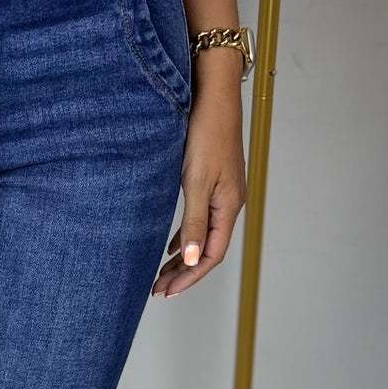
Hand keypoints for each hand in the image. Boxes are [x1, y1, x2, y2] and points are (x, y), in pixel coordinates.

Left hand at [152, 60, 246, 296]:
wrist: (212, 97)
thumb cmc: (205, 134)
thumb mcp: (196, 181)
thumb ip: (193, 222)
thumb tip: (189, 259)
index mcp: (228, 207)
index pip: (210, 255)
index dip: (189, 276)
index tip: (167, 291)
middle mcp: (229, 203)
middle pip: (206, 250)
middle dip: (183, 273)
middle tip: (158, 290)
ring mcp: (222, 193)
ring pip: (201, 236)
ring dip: (182, 257)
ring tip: (161, 275)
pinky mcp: (212, 182)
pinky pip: (199, 219)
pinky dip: (184, 236)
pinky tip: (170, 244)